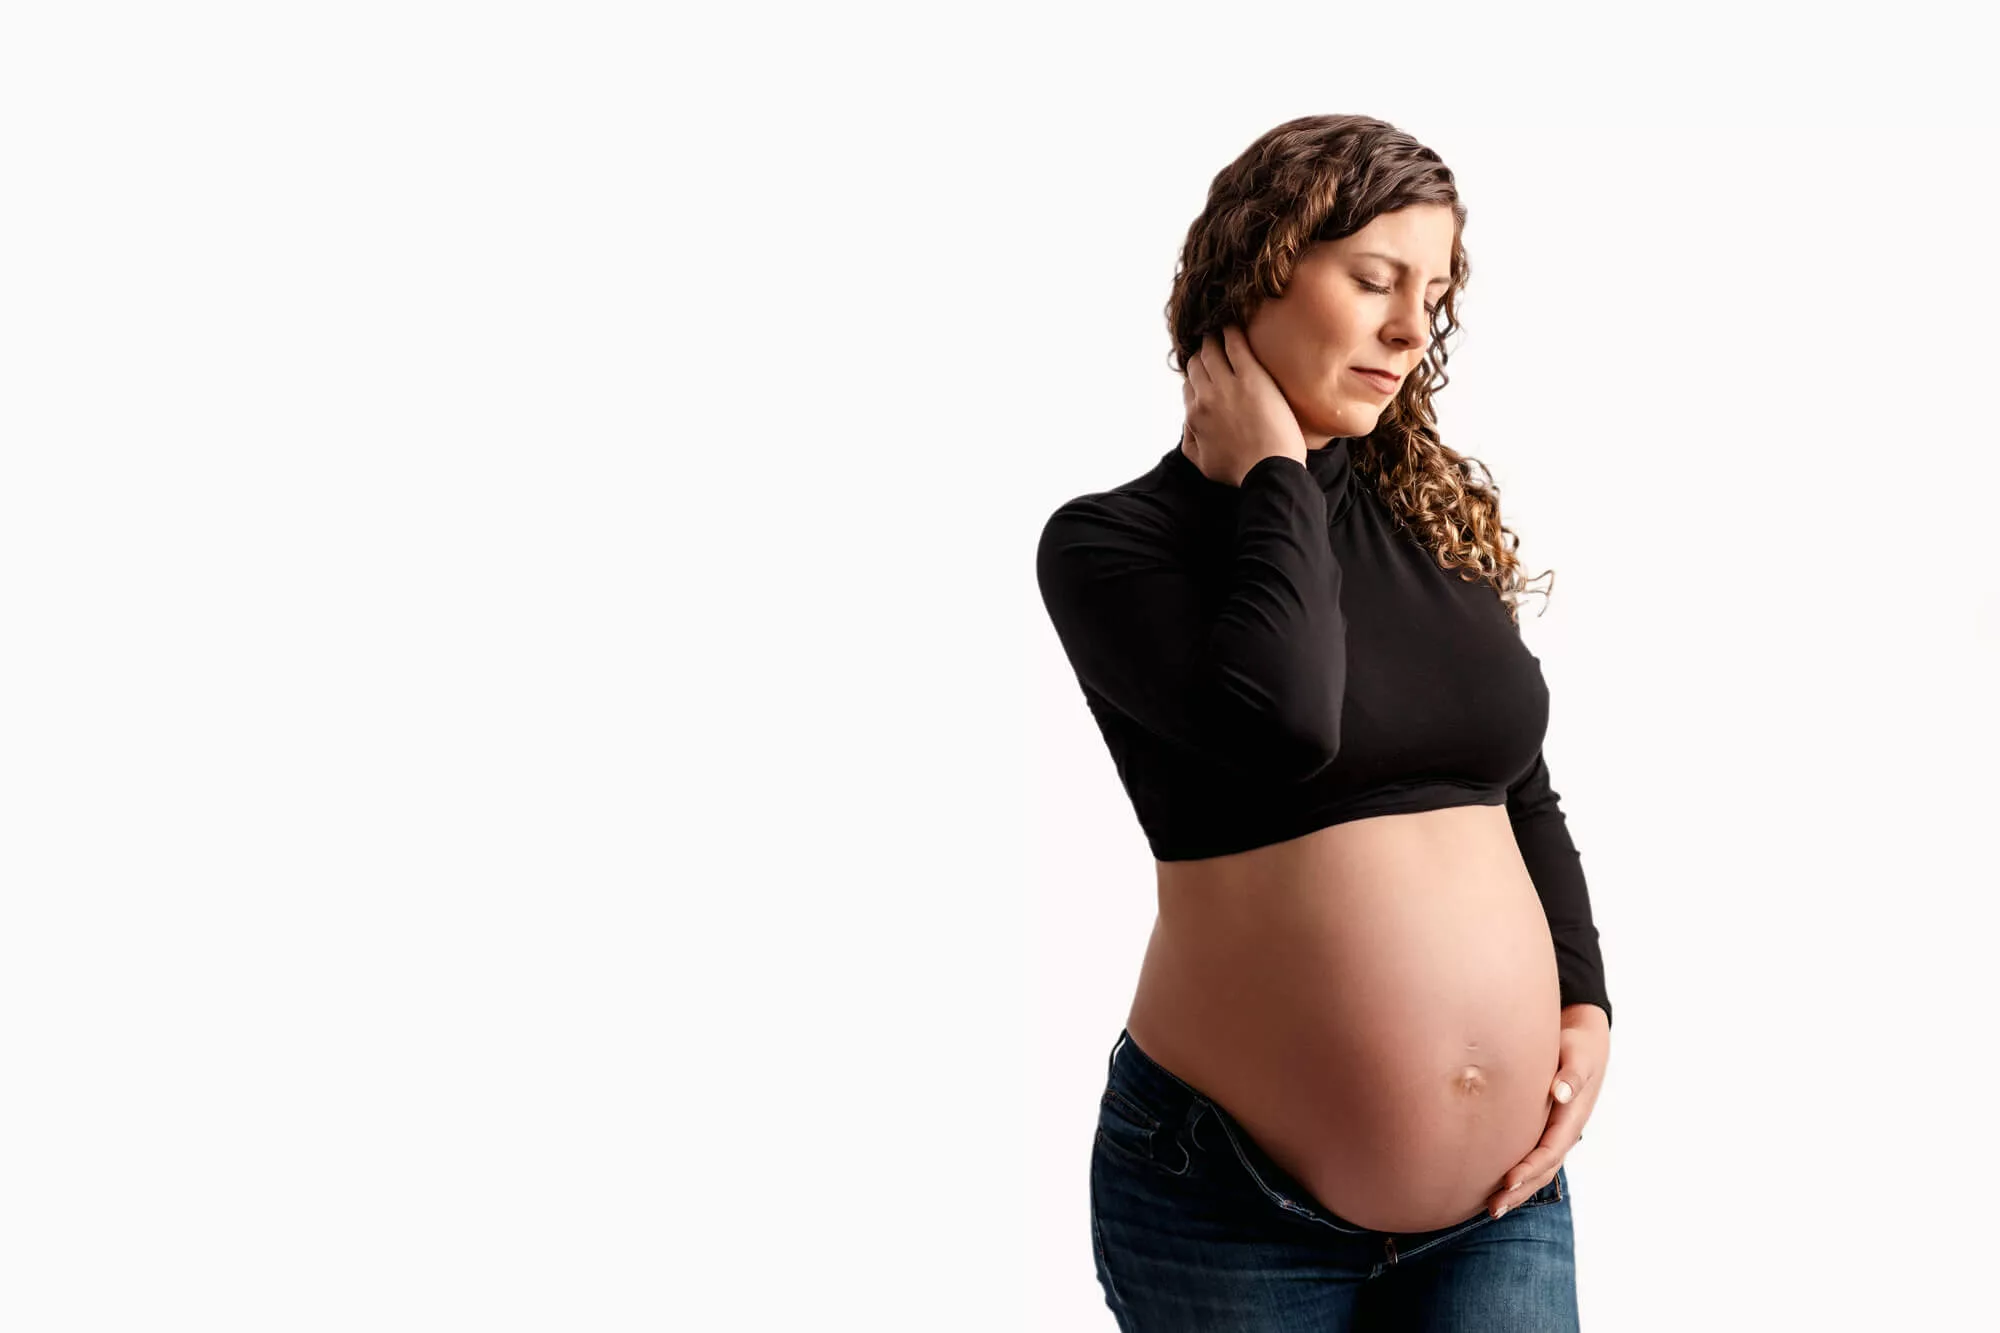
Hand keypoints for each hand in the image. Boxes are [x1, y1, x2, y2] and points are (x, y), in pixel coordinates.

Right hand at [1180, 325, 1307, 486]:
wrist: (1270, 470)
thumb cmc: (1240, 471)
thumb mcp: (1202, 463)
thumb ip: (1189, 439)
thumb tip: (1188, 421)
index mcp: (1194, 416)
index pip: (1189, 386)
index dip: (1196, 378)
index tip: (1205, 372)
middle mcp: (1206, 397)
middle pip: (1197, 364)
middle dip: (1201, 354)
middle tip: (1210, 345)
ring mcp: (1228, 385)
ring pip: (1212, 351)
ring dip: (1213, 338)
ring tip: (1219, 330)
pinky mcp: (1251, 377)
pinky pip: (1236, 345)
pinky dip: (1231, 331)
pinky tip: (1233, 324)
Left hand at [1485, 1003, 1608, 1218]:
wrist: (1585, 1041)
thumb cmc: (1578, 1045)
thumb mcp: (1579, 1055)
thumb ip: (1571, 1074)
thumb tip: (1560, 1093)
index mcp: (1572, 1116)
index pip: (1550, 1150)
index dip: (1530, 1168)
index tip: (1508, 1180)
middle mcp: (1565, 1130)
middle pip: (1543, 1169)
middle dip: (1520, 1190)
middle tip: (1494, 1208)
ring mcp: (1557, 1132)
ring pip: (1538, 1169)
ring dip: (1518, 1190)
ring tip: (1492, 1208)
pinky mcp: (1546, 1127)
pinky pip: (1533, 1157)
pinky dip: (1519, 1175)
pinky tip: (1495, 1185)